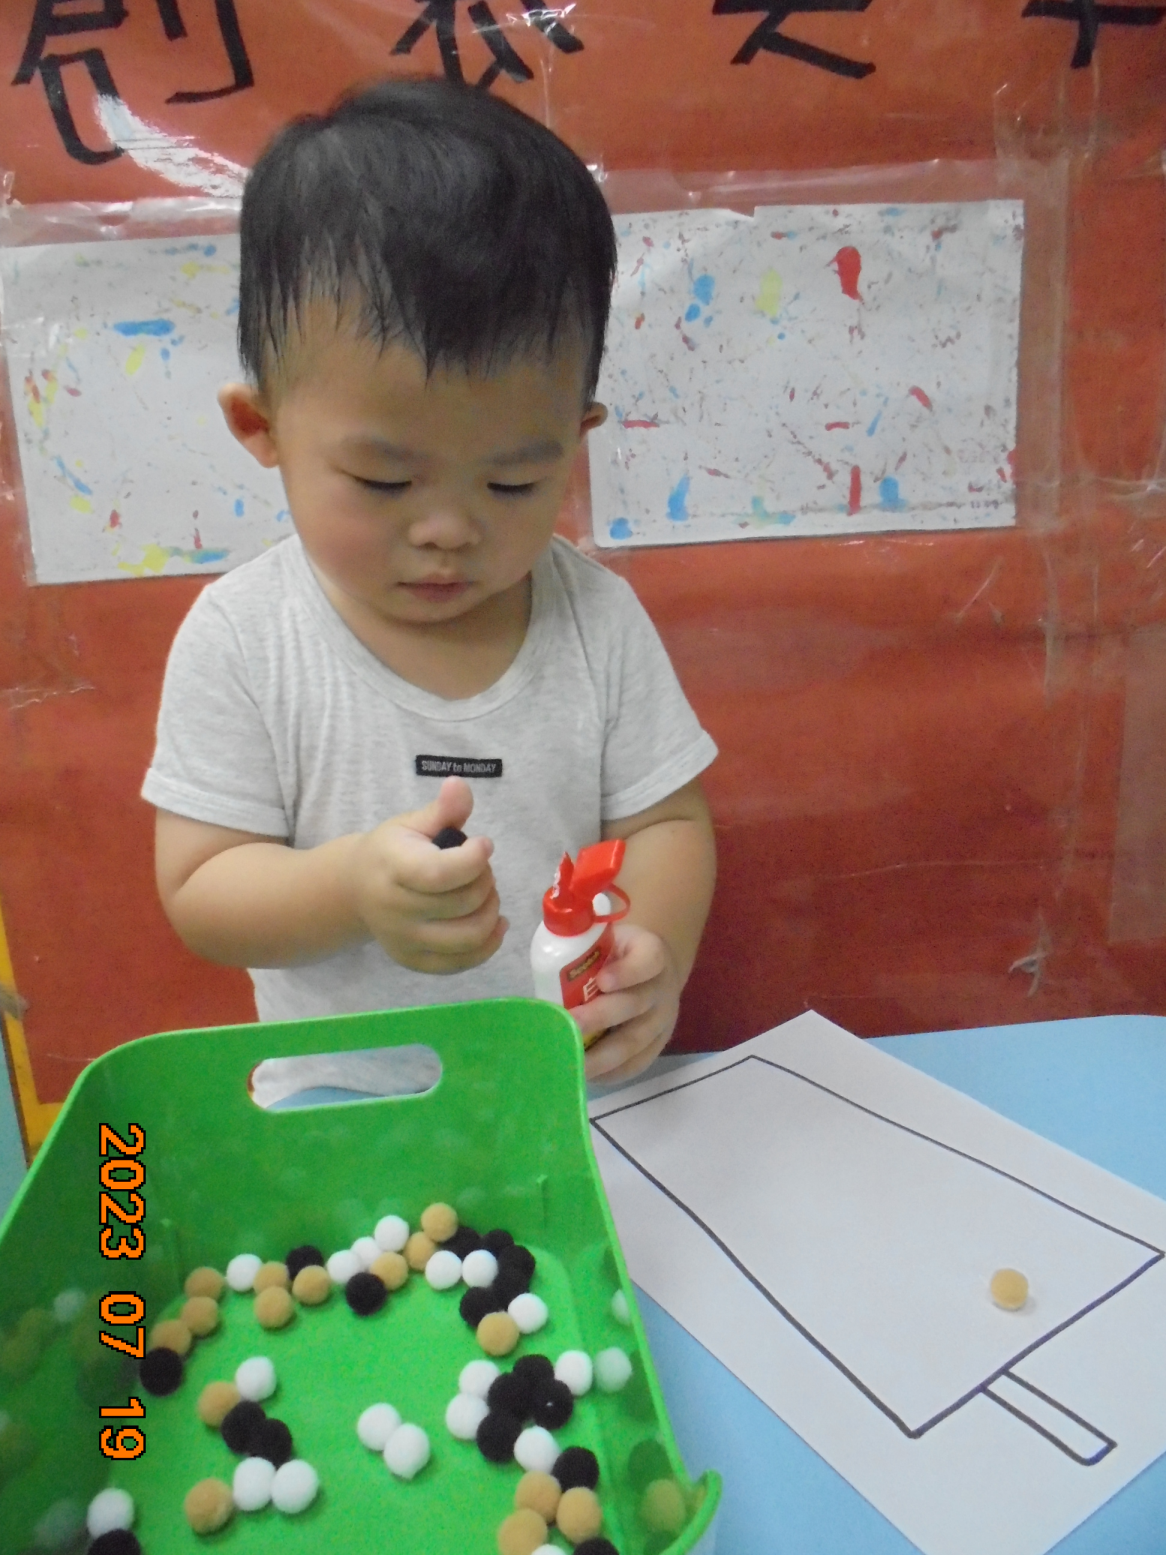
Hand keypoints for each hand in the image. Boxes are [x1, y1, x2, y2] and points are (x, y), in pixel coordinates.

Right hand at [348, 777, 506, 973]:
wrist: (355, 889)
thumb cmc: (392, 851)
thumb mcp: (412, 824)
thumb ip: (442, 810)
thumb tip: (460, 785)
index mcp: (394, 868)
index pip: (440, 874)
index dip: (474, 859)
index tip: (484, 844)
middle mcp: (396, 909)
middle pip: (462, 904)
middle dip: (485, 880)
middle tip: (481, 866)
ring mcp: (405, 940)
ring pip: (467, 937)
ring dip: (490, 911)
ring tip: (486, 893)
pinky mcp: (414, 960)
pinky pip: (460, 963)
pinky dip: (488, 945)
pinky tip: (495, 924)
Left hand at [574, 924, 680, 1084]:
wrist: (652, 972)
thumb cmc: (618, 954)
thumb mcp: (607, 939)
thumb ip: (584, 948)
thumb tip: (545, 966)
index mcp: (651, 952)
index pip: (648, 960)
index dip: (627, 972)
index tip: (601, 981)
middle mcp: (661, 988)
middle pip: (635, 1004)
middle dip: (600, 1017)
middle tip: (570, 1024)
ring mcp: (663, 1020)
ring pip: (634, 1040)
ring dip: (602, 1055)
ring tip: (571, 1061)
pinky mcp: (658, 1045)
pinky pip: (637, 1063)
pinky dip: (611, 1073)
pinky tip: (586, 1075)